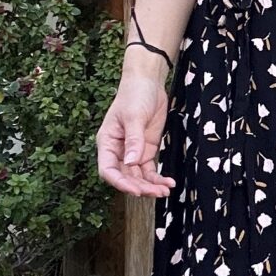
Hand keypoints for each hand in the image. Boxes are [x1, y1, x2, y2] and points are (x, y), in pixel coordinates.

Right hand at [98, 68, 173, 196]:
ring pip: (138, 176)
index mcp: (107, 143)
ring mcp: (133, 152)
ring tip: (165, 191)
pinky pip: (150, 169)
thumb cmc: (134, 95)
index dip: (119, 183)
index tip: (135, 190)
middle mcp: (118, 151)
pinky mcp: (146, 150)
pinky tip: (168, 183)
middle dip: (140, 187)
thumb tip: (132, 162)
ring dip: (150, 186)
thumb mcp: (134, 117)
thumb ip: (134, 140)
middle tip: (156, 193)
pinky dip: (158, 178)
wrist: (148, 83)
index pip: (108, 169)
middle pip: (125, 176)